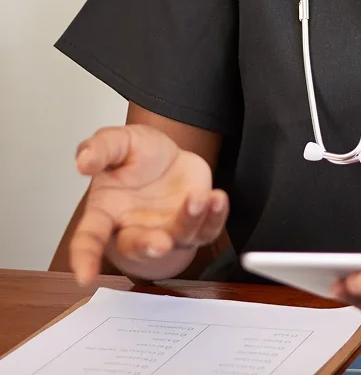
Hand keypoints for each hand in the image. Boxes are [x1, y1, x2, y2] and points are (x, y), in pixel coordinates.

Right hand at [70, 124, 228, 284]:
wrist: (171, 155)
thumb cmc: (139, 156)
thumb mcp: (120, 141)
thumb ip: (102, 148)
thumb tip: (83, 161)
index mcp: (106, 213)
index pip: (89, 239)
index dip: (85, 258)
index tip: (84, 278)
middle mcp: (134, 228)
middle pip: (137, 246)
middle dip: (149, 246)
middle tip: (161, 243)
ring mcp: (167, 230)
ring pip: (177, 238)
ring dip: (188, 222)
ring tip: (196, 199)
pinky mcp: (195, 225)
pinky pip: (207, 229)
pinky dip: (215, 217)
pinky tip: (217, 199)